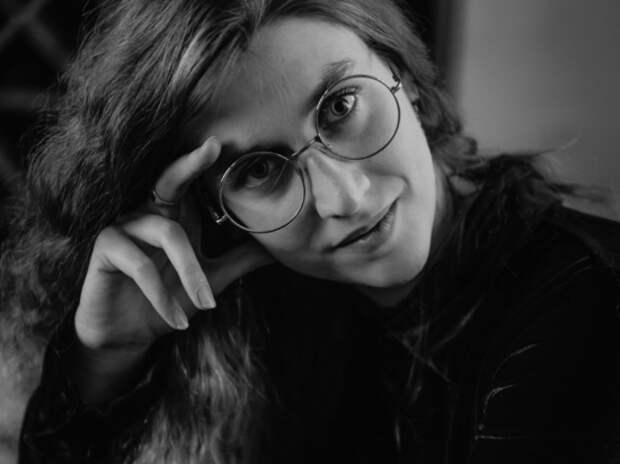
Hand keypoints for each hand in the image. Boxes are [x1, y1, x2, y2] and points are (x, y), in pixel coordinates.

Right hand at [75, 136, 272, 352]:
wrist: (127, 335)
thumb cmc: (167, 300)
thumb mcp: (210, 279)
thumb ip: (239, 260)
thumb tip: (278, 250)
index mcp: (172, 216)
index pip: (184, 182)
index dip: (199, 162)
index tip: (219, 143)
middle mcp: (147, 215)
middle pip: (168, 182)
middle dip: (189, 165)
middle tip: (213, 148)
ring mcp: (122, 229)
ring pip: (168, 235)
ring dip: (192, 275)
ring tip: (206, 305)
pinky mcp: (104, 251)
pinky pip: (140, 266)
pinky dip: (162, 297)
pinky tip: (177, 321)